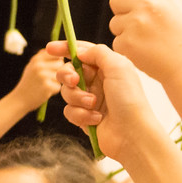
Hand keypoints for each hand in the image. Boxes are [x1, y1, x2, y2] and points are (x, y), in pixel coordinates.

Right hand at [13, 49, 65, 109]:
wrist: (19, 100)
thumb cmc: (28, 83)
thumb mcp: (31, 67)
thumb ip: (42, 58)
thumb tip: (58, 52)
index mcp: (36, 59)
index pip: (56, 54)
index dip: (57, 61)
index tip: (53, 68)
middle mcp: (39, 65)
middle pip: (60, 63)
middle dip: (57, 71)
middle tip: (48, 79)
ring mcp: (43, 76)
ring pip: (60, 75)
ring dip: (56, 81)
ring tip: (45, 85)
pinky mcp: (47, 87)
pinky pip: (58, 86)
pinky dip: (53, 91)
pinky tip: (44, 92)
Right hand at [51, 41, 162, 161]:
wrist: (132, 133)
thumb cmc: (129, 99)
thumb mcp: (118, 66)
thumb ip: (98, 53)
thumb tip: (79, 52)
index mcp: (106, 67)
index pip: (82, 52)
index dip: (65, 49)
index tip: (49, 49)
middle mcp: (97, 82)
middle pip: (69, 72)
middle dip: (67, 76)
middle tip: (74, 81)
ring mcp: (90, 100)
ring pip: (67, 93)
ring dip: (78, 98)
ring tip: (94, 104)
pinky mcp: (84, 117)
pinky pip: (69, 111)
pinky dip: (80, 114)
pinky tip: (96, 119)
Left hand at [107, 0, 181, 87]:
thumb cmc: (174, 35)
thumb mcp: (168, 7)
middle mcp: (145, 6)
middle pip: (115, 0)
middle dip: (121, 11)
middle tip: (137, 23)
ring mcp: (134, 24)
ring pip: (114, 22)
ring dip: (123, 30)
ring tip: (143, 38)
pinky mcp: (126, 43)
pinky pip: (116, 40)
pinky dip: (125, 47)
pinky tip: (141, 50)